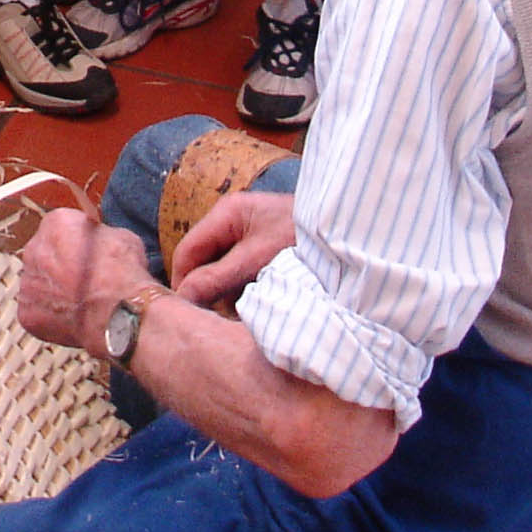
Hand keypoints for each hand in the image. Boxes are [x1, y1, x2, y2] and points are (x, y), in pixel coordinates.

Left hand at [16, 208, 157, 353]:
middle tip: (82, 283)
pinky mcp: (27, 312)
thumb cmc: (124, 277)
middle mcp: (35, 249)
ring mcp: (28, 282)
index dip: (75, 245)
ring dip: (54, 292)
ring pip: (39, 284)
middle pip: (44, 255)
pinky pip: (37, 312)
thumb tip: (99, 242)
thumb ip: (100, 235)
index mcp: (56, 224)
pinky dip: (51, 317)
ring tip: (80, 304)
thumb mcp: (122, 238)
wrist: (121, 316)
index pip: (59, 229)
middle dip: (60, 268)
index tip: (86, 257)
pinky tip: (73, 320)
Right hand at [172, 190, 296, 308]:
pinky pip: (243, 273)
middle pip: (204, 261)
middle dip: (208, 289)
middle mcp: (233, 221)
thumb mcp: (257, 260)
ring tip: (244, 313)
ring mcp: (250, 235)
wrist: (350, 233)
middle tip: (214, 318)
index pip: (187, 250)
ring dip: (229, 293)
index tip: (184, 312)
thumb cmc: (302, 239)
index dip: (182, 282)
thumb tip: (184, 295)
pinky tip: (261, 305)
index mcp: (226, 213)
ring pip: (223, 270)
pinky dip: (247, 290)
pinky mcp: (266, 249)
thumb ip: (218, 277)